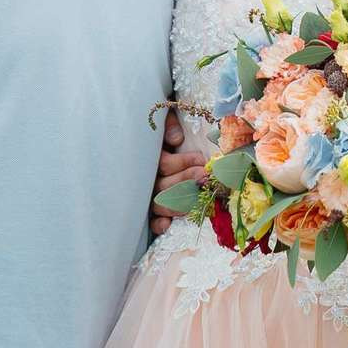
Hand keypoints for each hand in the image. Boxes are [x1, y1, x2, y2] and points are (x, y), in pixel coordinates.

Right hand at [150, 113, 202, 236]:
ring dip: (180, 203)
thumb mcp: (162, 123)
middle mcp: (146, 179)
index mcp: (148, 158)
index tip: (201, 160)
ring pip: (160, 205)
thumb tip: (176, 139)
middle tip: (204, 177)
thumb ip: (168, 126)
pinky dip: (158, 224)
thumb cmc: (159, 136)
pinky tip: (167, 224)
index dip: (184, 162)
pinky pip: (151, 221)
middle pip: (165, 186)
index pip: (165, 164)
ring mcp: (147, 196)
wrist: (143, 145)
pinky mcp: (150, 211)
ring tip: (198, 197)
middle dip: (187, 181)